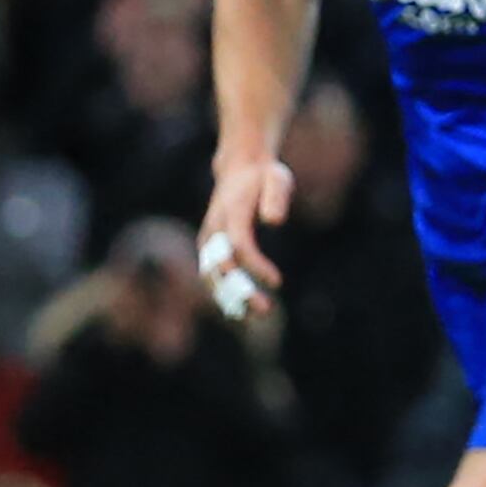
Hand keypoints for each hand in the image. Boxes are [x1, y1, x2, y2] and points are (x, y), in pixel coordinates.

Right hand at [199, 158, 294, 320]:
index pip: (239, 246)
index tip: (277, 282)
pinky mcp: (208, 247)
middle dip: (240, 291)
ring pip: (211, 275)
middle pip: (221, 267)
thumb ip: (277, 198)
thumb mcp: (278, 179)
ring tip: (252, 317)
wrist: (238, 169)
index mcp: (231, 213)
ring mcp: (208, 239)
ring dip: (229, 298)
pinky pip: (210, 274)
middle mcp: (214, 229)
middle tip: (265, 310)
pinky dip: (222, 293)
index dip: (256, 266)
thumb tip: (275, 221)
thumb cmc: (264, 177)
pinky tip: (239, 311)